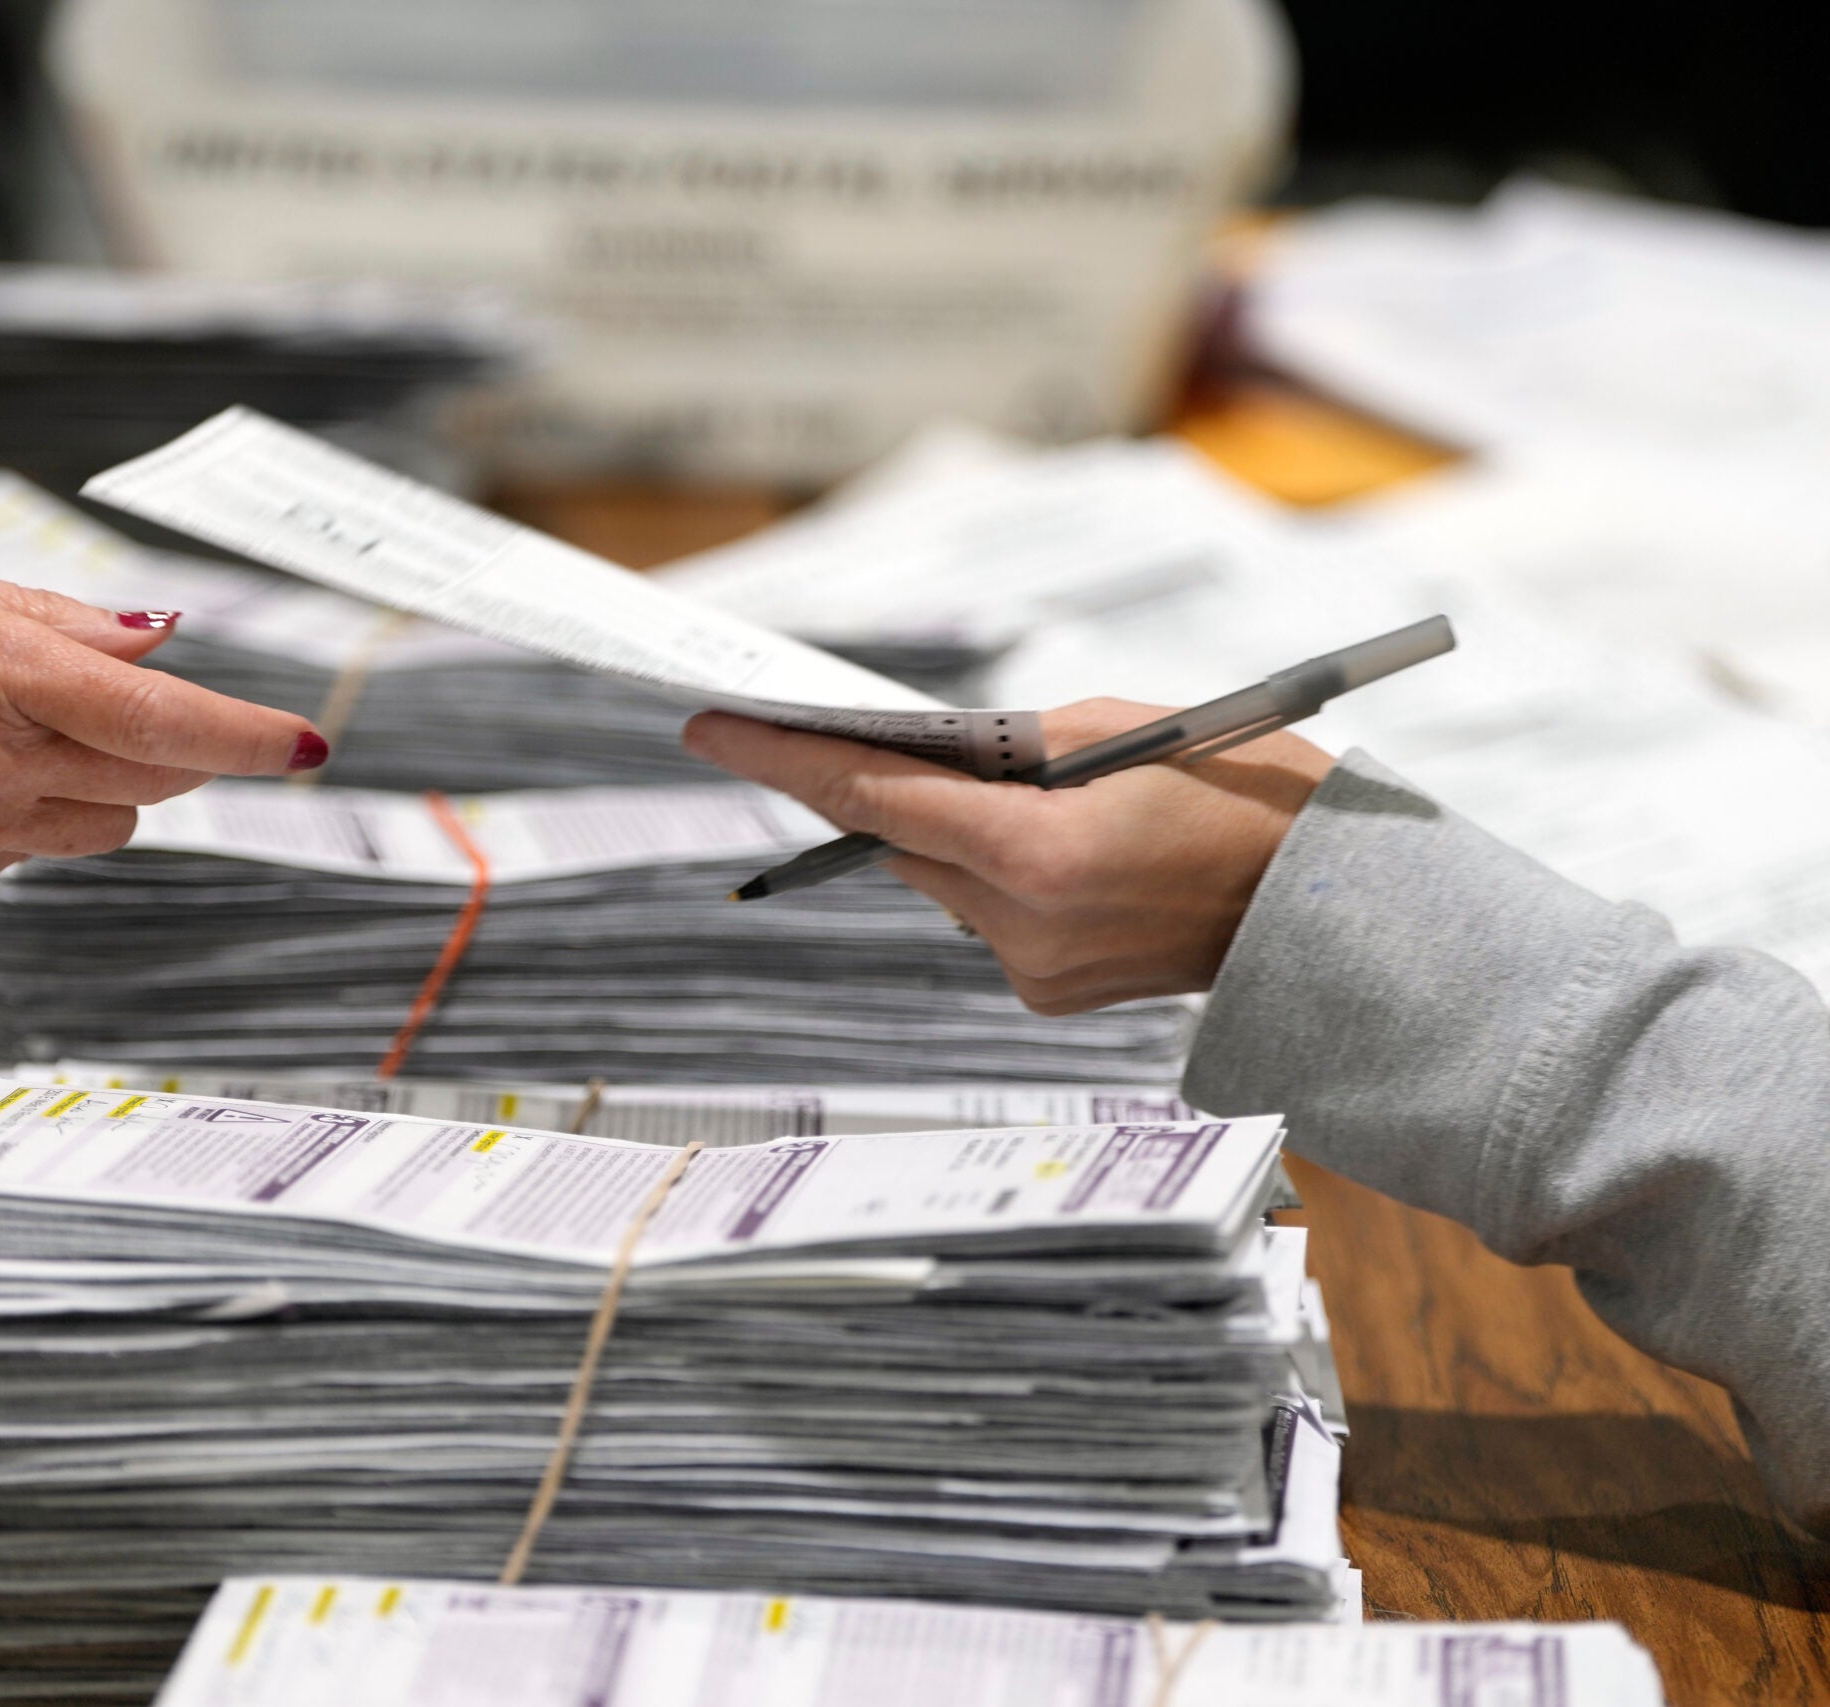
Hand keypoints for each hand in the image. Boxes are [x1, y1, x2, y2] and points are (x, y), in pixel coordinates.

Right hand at [0, 553, 328, 896]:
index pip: (165, 720)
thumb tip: (155, 637)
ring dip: (104, 776)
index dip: (253, 737)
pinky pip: (29, 848)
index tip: (311, 743)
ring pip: (102, 821)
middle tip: (141, 693)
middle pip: (153, 775)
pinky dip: (31, 806)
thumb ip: (42, 618)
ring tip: (15, 718)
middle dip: (175, 739)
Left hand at [684, 699, 1335, 1014]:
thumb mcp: (1128, 733)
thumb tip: (925, 754)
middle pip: (898, 844)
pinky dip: (999, 875)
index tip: (709, 729)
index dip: (784, 760)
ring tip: (1030, 795)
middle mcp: (1021, 925)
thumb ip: (1011, 748)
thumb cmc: (1249, 800)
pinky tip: (1070, 855)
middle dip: (882, 787)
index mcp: (1038, 854)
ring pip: (940, 881)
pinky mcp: (1047, 994)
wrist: (1335, 917)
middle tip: (843, 730)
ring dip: (956, 832)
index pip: (874, 799)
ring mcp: (1032, 969)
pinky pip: (986, 916)